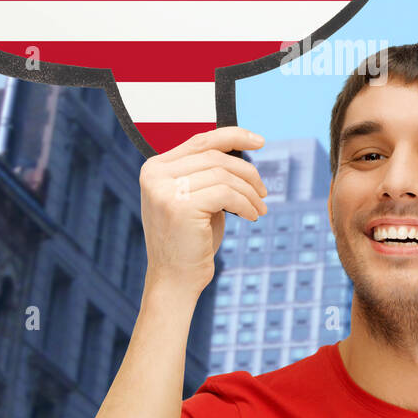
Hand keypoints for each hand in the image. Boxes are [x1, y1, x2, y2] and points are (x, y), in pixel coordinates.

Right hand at [139, 126, 267, 295]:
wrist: (175, 281)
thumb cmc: (190, 241)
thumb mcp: (196, 199)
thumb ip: (206, 173)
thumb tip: (239, 148)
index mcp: (154, 168)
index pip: (200, 141)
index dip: (232, 136)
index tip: (259, 141)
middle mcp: (155, 175)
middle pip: (215, 157)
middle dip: (246, 172)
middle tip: (263, 191)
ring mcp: (164, 190)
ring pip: (223, 175)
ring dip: (249, 192)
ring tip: (259, 208)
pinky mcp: (179, 207)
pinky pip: (226, 194)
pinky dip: (245, 203)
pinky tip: (251, 216)